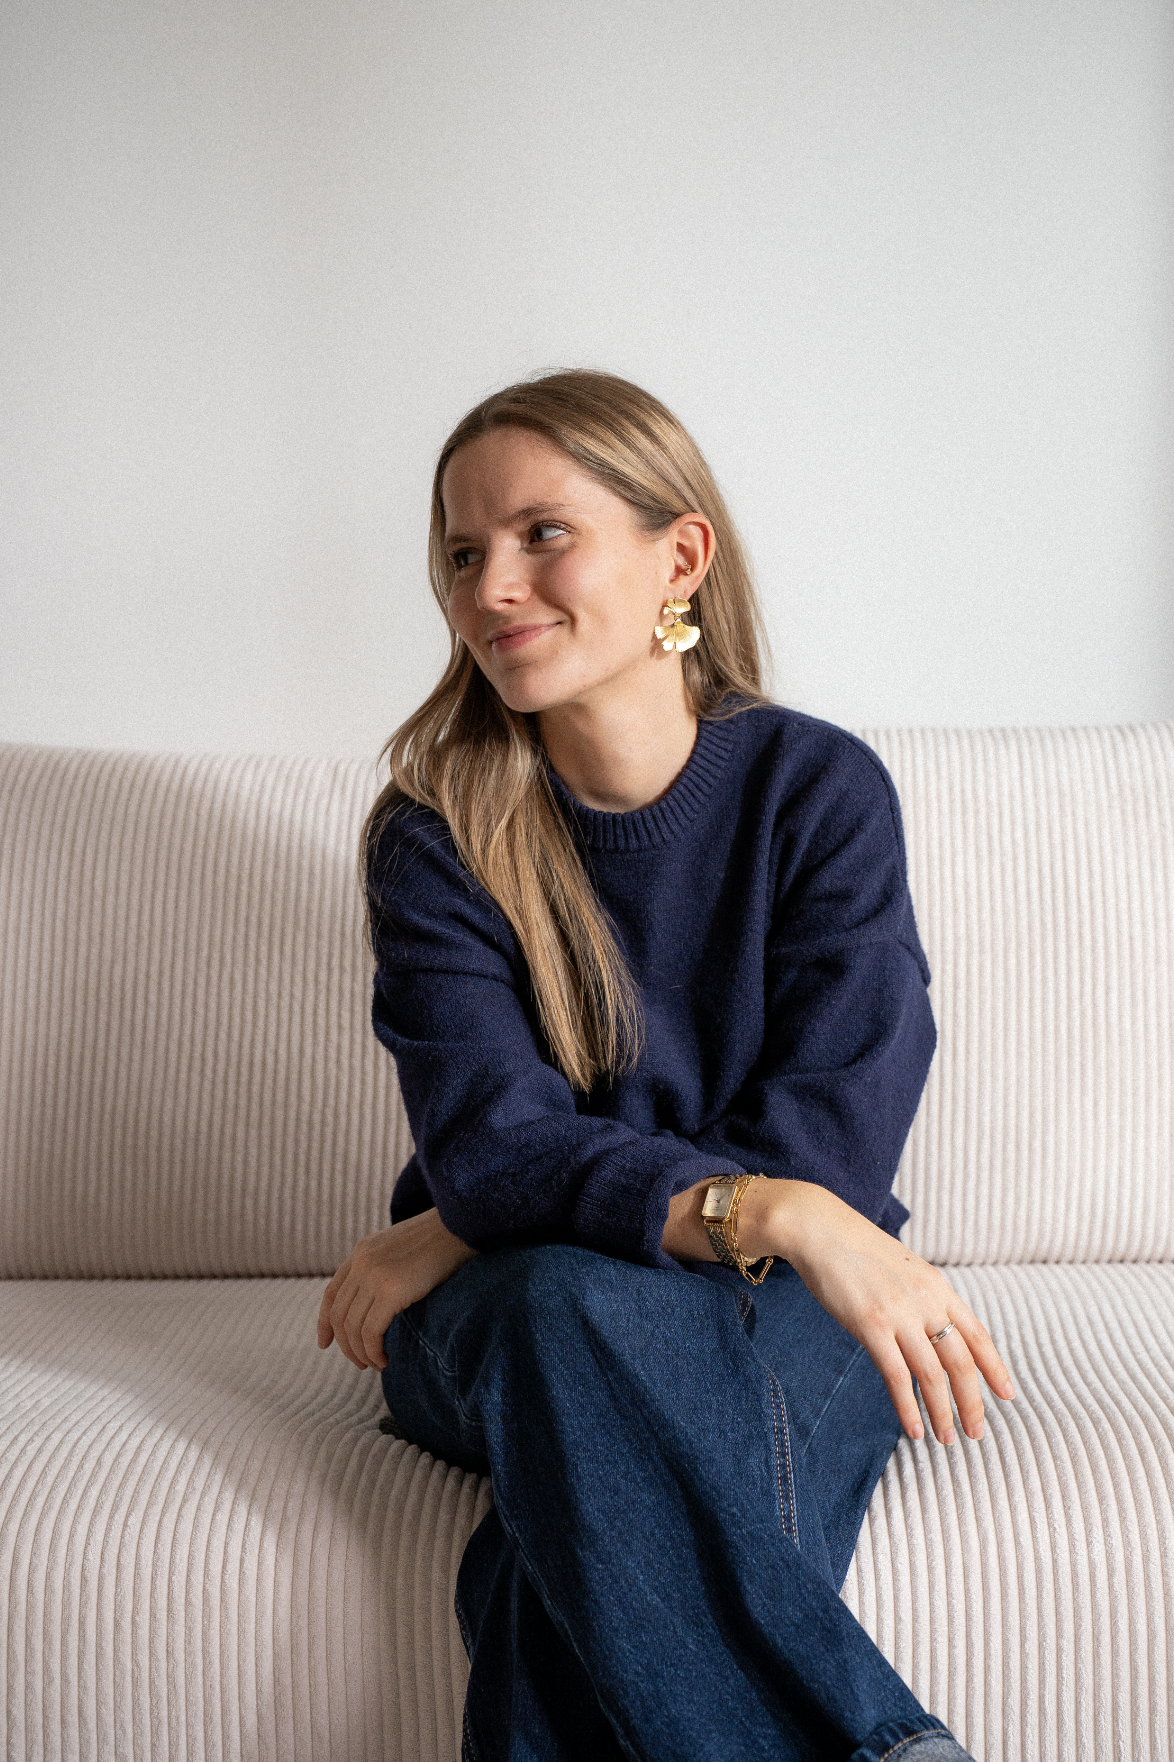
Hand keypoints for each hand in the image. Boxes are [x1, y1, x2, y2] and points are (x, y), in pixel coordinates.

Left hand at [317, 1208, 475, 1369]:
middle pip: (339, 1314)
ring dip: (361, 1353)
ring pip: (352, 1327)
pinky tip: (385, 1358)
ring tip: (376, 1364)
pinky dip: (374, 1351)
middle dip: (346, 1345)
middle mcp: (362, 1262)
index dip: (324, 1322)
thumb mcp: (402, 1247)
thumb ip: (385, 1266)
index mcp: (362, 1250)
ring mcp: (374, 1275)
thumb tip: (380, 1301)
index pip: (331, 1292)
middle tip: (362, 1362)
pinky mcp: (391, 1291)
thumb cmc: (442, 1239)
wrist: (462, 1224)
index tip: (325, 1343)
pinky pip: (371, 1332)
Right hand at [752, 1180, 1014, 1443]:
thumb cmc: (855, 1250)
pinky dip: (909, 1408)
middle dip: (972, 1402)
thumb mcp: (902, 1269)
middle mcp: (926, 1300)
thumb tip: (932, 1327)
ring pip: (933, 1375)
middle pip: (961, 1361)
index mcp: (937, 1286)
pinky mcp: (871, 1325)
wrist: (818, 1229)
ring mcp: (899, 1313)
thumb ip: (922, 1297)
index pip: (978, 1334)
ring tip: (946, 1439)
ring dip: (943, 1413)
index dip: (995, 1368)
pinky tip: (914, 1429)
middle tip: (977, 1433)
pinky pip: (897, 1376)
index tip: (1007, 1395)